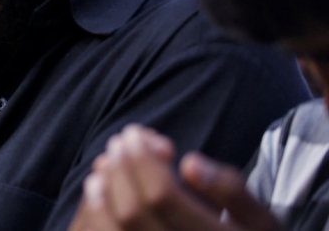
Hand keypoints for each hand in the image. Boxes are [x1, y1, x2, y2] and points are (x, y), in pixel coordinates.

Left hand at [70, 124, 280, 230]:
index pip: (163, 196)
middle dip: (120, 169)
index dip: (142, 160)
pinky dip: (96, 212)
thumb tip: (190, 163)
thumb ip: (230, 189)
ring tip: (107, 162)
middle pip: (132, 212)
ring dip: (103, 189)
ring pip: (114, 229)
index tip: (135, 134)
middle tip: (119, 142)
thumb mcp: (259, 218)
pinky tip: (98, 190)